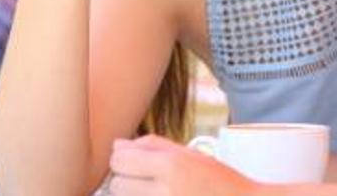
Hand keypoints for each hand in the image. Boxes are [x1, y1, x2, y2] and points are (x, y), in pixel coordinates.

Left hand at [108, 135, 258, 195]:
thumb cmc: (220, 182)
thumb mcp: (191, 156)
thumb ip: (153, 146)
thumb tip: (117, 145)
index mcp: (171, 165)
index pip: (119, 159)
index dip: (123, 160)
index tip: (135, 162)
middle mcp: (164, 191)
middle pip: (116, 184)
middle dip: (127, 182)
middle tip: (149, 182)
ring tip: (159, 193)